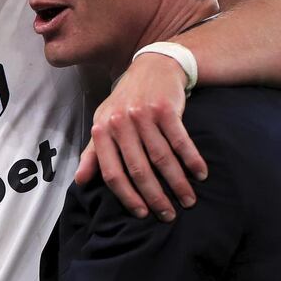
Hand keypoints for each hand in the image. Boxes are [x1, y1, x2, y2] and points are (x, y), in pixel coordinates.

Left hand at [76, 54, 207, 220]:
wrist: (153, 66)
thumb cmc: (125, 101)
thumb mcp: (104, 122)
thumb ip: (92, 153)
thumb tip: (80, 182)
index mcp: (102, 130)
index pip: (112, 173)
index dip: (127, 197)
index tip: (142, 214)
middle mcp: (120, 123)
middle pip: (138, 169)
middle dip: (155, 196)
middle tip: (168, 215)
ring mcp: (143, 115)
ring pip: (161, 158)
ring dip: (177, 183)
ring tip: (188, 200)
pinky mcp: (166, 108)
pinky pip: (180, 141)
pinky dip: (192, 160)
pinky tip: (200, 175)